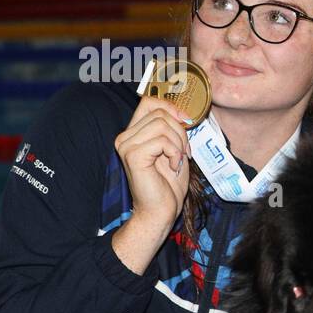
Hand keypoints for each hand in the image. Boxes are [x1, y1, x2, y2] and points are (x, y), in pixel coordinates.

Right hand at [114, 95, 192, 232]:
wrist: (160, 210)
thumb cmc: (168, 184)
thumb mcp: (175, 149)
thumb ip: (174, 130)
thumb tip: (184, 112)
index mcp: (134, 133)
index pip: (149, 102)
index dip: (171, 107)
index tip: (187, 121)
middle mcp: (125, 136)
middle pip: (160, 112)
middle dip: (180, 131)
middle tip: (183, 152)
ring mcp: (126, 145)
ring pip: (163, 125)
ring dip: (179, 143)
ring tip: (177, 160)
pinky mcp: (133, 155)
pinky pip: (163, 141)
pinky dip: (175, 153)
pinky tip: (172, 167)